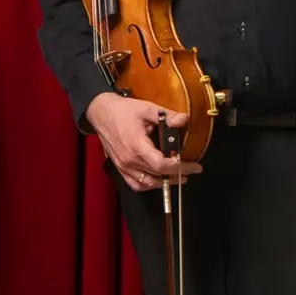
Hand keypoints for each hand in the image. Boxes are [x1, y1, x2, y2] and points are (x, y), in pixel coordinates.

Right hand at [84, 92, 202, 191]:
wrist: (100, 112)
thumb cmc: (121, 110)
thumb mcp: (146, 109)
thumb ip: (166, 116)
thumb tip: (184, 119)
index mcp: (137, 146)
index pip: (162, 165)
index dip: (180, 168)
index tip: (195, 166)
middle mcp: (129, 159)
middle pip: (158, 175)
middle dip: (177, 174)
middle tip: (191, 169)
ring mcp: (123, 165)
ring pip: (147, 183)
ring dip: (164, 182)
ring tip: (178, 176)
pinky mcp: (120, 166)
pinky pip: (135, 183)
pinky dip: (148, 185)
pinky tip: (158, 181)